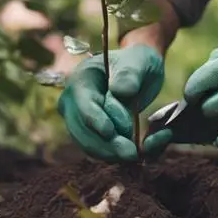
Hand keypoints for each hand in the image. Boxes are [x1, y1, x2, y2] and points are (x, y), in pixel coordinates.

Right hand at [58, 44, 163, 161]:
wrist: (139, 71)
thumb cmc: (136, 63)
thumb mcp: (138, 62)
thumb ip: (130, 75)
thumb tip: (119, 91)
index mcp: (80, 80)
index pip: (83, 105)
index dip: (95, 120)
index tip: (110, 132)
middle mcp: (73, 103)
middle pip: (83, 131)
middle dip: (108, 145)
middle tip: (133, 153)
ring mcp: (80, 121)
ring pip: (91, 146)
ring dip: (114, 154)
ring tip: (139, 152)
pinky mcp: (91, 135)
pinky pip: (102, 151)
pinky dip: (120, 155)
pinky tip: (144, 149)